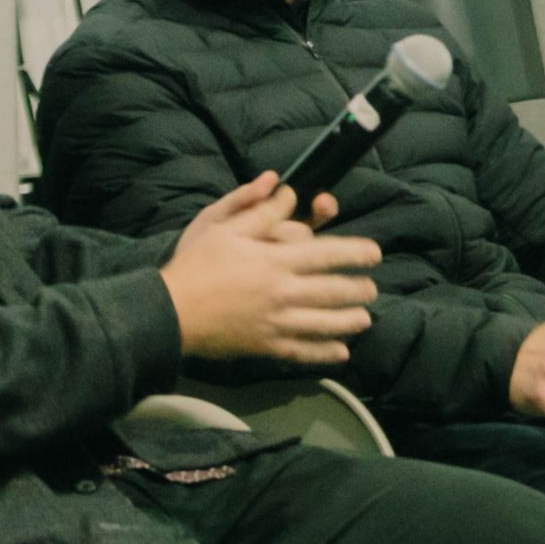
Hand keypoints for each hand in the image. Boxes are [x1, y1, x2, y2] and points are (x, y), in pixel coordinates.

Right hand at [161, 171, 379, 363]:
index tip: (374, 254)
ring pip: (324, 323)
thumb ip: (261, 210)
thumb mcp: (225, 227)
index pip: (328, 254)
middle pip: (332, 291)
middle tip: (371, 288)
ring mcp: (275, 322)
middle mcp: (283, 292)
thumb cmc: (197, 265)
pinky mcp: (264, 346)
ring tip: (364, 318)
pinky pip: (302, 351)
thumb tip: (287, 190)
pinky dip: (324, 353)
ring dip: (349, 321)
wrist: (170, 312)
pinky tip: (341, 353)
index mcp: (277, 260)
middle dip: (357, 289)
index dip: (355, 253)